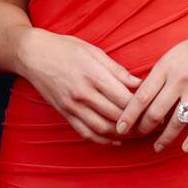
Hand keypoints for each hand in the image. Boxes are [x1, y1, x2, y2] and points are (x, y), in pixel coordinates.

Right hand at [17, 27, 143, 144]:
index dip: (142, 107)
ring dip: (122, 134)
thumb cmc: (65, 48)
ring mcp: (72, 105)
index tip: (154, 108)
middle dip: (136, 123)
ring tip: (137, 134)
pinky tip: (115, 139)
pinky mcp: (64, 113)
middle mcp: (83, 93)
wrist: (33, 54)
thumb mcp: (94, 51)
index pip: (124, 98)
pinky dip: (102, 139)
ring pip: (102, 128)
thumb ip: (117, 70)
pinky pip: (85, 132)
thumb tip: (139, 82)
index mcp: (94, 75)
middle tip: (151, 125)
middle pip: (116, 116)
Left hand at [114, 14, 187, 153]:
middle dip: (144, 128)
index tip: (120, 127)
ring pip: (177, 120)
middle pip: (156, 111)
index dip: (129, 114)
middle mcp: (179, 77)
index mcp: (165, 66)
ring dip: (165, 138)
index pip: (141, 95)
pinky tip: (185, 148)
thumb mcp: (171, 56)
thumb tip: (139, 97)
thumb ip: (157, 76)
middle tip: (138, 136)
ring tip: (158, 147)